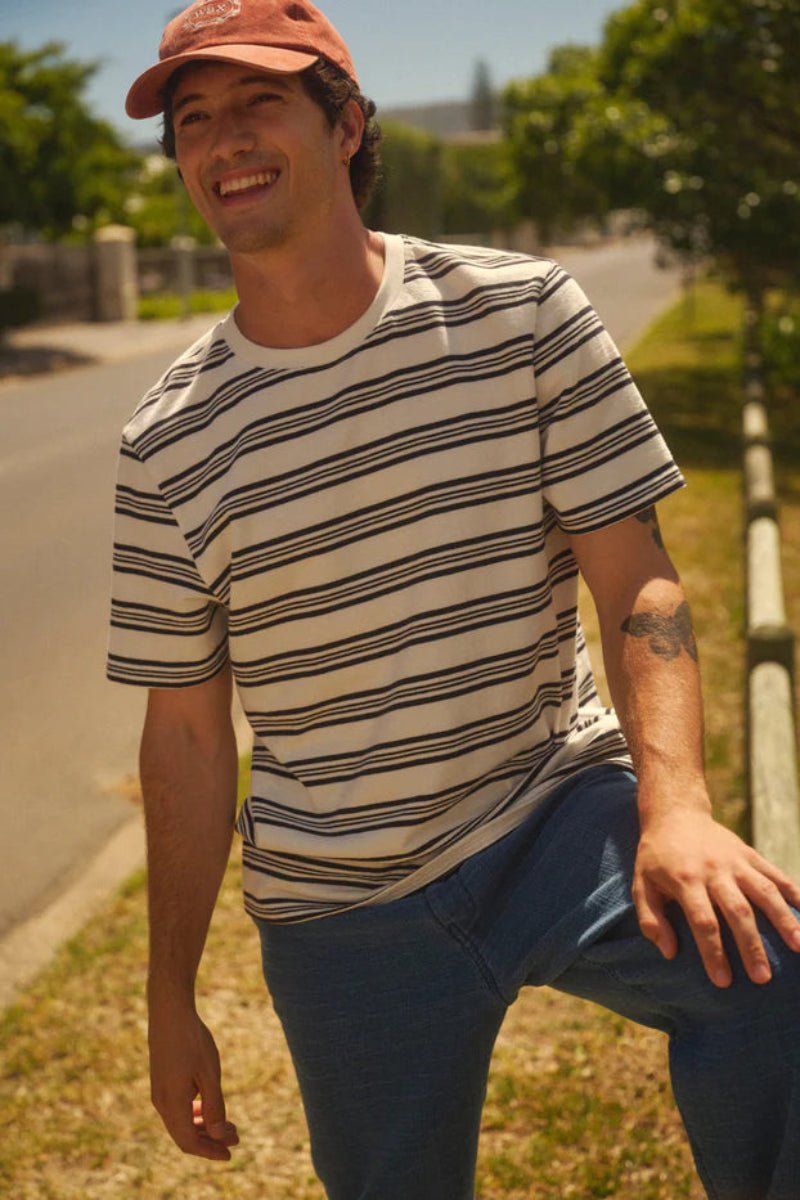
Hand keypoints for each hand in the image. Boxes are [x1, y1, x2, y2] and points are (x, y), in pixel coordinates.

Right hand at [148, 1004, 238, 1160]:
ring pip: (179, 1124)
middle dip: (210, 1141)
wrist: (169, 1013)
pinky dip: (193, 1116)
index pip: (190, 1142)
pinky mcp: (161, 1084)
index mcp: (172, 1104)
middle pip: (184, 1136)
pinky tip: (206, 1110)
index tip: (231, 1153)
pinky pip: (176, 1111)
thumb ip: (215, 1107)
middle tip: (236, 1138)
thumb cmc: (192, 1041)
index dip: (210, 1151)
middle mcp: (161, 1103)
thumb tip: (221, 1135)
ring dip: (202, 1128)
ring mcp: (159, 1094)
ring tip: (226, 1125)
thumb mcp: (209, 1074)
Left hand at [633, 807, 799, 987]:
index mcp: (685, 879)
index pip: (703, 920)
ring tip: (799, 947)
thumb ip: (651, 919)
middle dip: (752, 946)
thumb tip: (669, 952)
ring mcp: (736, 861)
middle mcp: (714, 870)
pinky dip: (795, 893)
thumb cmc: (656, 857)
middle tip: (763, 978)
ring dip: (783, 920)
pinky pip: (776, 874)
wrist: (675, 814)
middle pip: (738, 910)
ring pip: (764, 892)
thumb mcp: (641, 884)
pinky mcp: (750, 855)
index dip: (713, 952)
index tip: (723, 981)